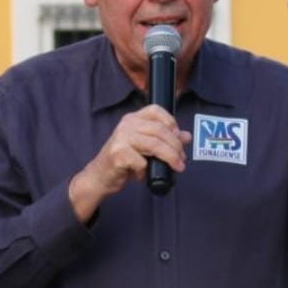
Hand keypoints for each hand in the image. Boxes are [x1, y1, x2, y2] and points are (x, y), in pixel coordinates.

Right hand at [68, 105, 191, 222]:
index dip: (171, 122)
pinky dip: (146, 171)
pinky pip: (142, 162)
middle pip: (160, 130)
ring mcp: (121, 138)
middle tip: (182, 159)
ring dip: (170, 157)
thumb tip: (187, 136)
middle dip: (176, 146)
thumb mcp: (145, 147)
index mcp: (132, 119)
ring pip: (154, 145)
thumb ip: (165, 139)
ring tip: (176, 167)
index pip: (156, 111)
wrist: (100, 176)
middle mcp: (126, 125)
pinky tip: (142, 175)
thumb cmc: (124, 160)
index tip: (179, 138)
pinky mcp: (118, 154)